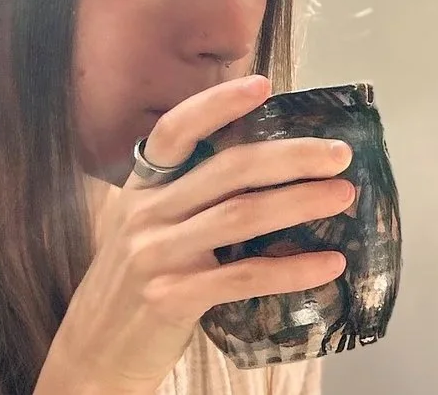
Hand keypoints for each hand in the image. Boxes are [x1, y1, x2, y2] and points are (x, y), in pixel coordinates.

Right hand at [38, 75, 354, 394]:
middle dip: (291, 156)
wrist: (95, 352)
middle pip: (228, 169)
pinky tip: (329, 263)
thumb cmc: (136, 282)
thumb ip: (191, 198)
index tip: (263, 85)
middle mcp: (145, 214)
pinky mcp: (173, 298)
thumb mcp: (149, 228)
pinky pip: (246, 276)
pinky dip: (293, 268)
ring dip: (300, 201)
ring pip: (241, 216)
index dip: (217, 104)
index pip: (174, 131)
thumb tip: (274, 169)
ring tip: (342, 195)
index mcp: (141, 189)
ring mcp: (157, 255)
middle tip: (338, 154)